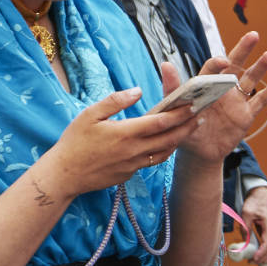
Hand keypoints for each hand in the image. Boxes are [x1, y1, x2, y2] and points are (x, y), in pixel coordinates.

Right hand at [41, 86, 199, 197]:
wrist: (65, 175)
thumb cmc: (74, 141)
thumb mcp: (90, 115)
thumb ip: (115, 101)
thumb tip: (138, 90)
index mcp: (125, 133)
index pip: (160, 122)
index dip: (179, 113)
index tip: (192, 105)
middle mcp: (134, 150)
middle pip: (169, 138)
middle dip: (187, 127)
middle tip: (200, 116)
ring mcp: (134, 165)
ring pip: (164, 152)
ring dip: (179, 140)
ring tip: (189, 129)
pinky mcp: (130, 174)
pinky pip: (152, 161)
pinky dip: (163, 151)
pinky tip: (166, 143)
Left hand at [179, 33, 266, 163]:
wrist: (198, 152)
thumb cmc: (182, 128)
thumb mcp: (175, 109)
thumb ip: (173, 87)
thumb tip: (165, 64)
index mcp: (204, 85)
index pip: (212, 69)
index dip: (218, 63)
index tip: (223, 61)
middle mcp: (222, 89)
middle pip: (235, 65)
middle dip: (244, 50)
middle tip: (254, 35)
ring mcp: (236, 101)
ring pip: (250, 80)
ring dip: (261, 67)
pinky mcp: (246, 115)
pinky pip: (260, 102)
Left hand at [241, 185, 266, 263]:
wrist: (261, 195)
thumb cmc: (255, 202)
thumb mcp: (246, 213)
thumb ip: (245, 228)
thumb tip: (244, 242)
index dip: (262, 253)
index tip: (253, 259)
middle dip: (265, 258)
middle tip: (252, 262)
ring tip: (257, 261)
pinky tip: (260, 255)